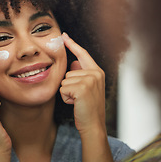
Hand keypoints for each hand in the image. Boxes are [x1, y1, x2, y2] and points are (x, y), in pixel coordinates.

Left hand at [60, 33, 112, 161]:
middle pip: (68, 73)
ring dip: (67, 93)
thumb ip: (82, 74)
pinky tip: (76, 103)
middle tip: (80, 98)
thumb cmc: (88, 108)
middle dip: (69, 86)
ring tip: (78, 101)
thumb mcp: (88, 88)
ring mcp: (89, 80)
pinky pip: (63, 89)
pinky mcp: (82, 88)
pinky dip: (66, 98)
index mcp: (97, 72)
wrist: (93, 125)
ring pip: (64, 81)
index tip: (64, 35)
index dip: (72, 44)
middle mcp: (95, 73)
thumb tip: (74, 63)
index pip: (83, 54)